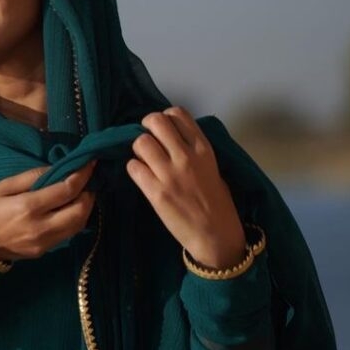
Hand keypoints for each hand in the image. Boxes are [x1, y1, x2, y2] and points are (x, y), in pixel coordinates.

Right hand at [0, 159, 96, 261]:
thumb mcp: (3, 186)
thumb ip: (32, 177)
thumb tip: (57, 170)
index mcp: (28, 207)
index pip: (67, 189)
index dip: (83, 175)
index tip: (90, 163)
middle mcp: (41, 227)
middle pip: (81, 211)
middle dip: (89, 193)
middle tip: (88, 180)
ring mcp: (44, 242)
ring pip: (79, 225)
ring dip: (85, 208)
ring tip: (82, 193)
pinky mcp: (44, 251)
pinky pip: (68, 234)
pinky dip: (75, 219)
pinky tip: (70, 209)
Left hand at [125, 106, 246, 268]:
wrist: (216, 235)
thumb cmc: (217, 203)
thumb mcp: (213, 168)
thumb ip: (193, 151)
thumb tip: (171, 139)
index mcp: (203, 148)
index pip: (178, 114)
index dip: (164, 117)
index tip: (162, 130)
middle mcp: (186, 156)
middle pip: (155, 121)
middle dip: (146, 127)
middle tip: (147, 141)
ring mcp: (170, 174)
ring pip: (140, 142)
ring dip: (138, 150)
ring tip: (144, 161)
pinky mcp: (156, 192)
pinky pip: (133, 167)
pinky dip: (133, 169)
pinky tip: (141, 177)